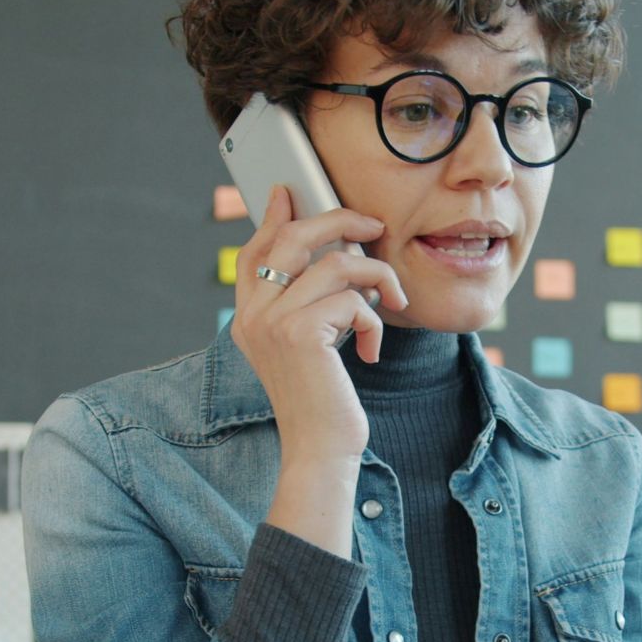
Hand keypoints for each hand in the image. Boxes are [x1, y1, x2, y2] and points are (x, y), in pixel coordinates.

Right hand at [229, 186, 409, 462]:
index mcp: (249, 319)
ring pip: (336, 264)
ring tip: (392, 298)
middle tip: (373, 225)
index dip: (272, 217)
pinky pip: (352, 300)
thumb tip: (334, 254)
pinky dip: (374, 322)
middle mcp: (253, 317)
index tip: (289, 191)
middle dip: (339, 220)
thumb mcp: (309, 347)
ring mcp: (273, 323)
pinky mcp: (301, 334)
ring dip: (376, 276)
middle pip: (291, 238)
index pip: (255, 251)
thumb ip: (307, 304)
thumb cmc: (322, 401)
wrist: (321, 451)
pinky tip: (371, 351)